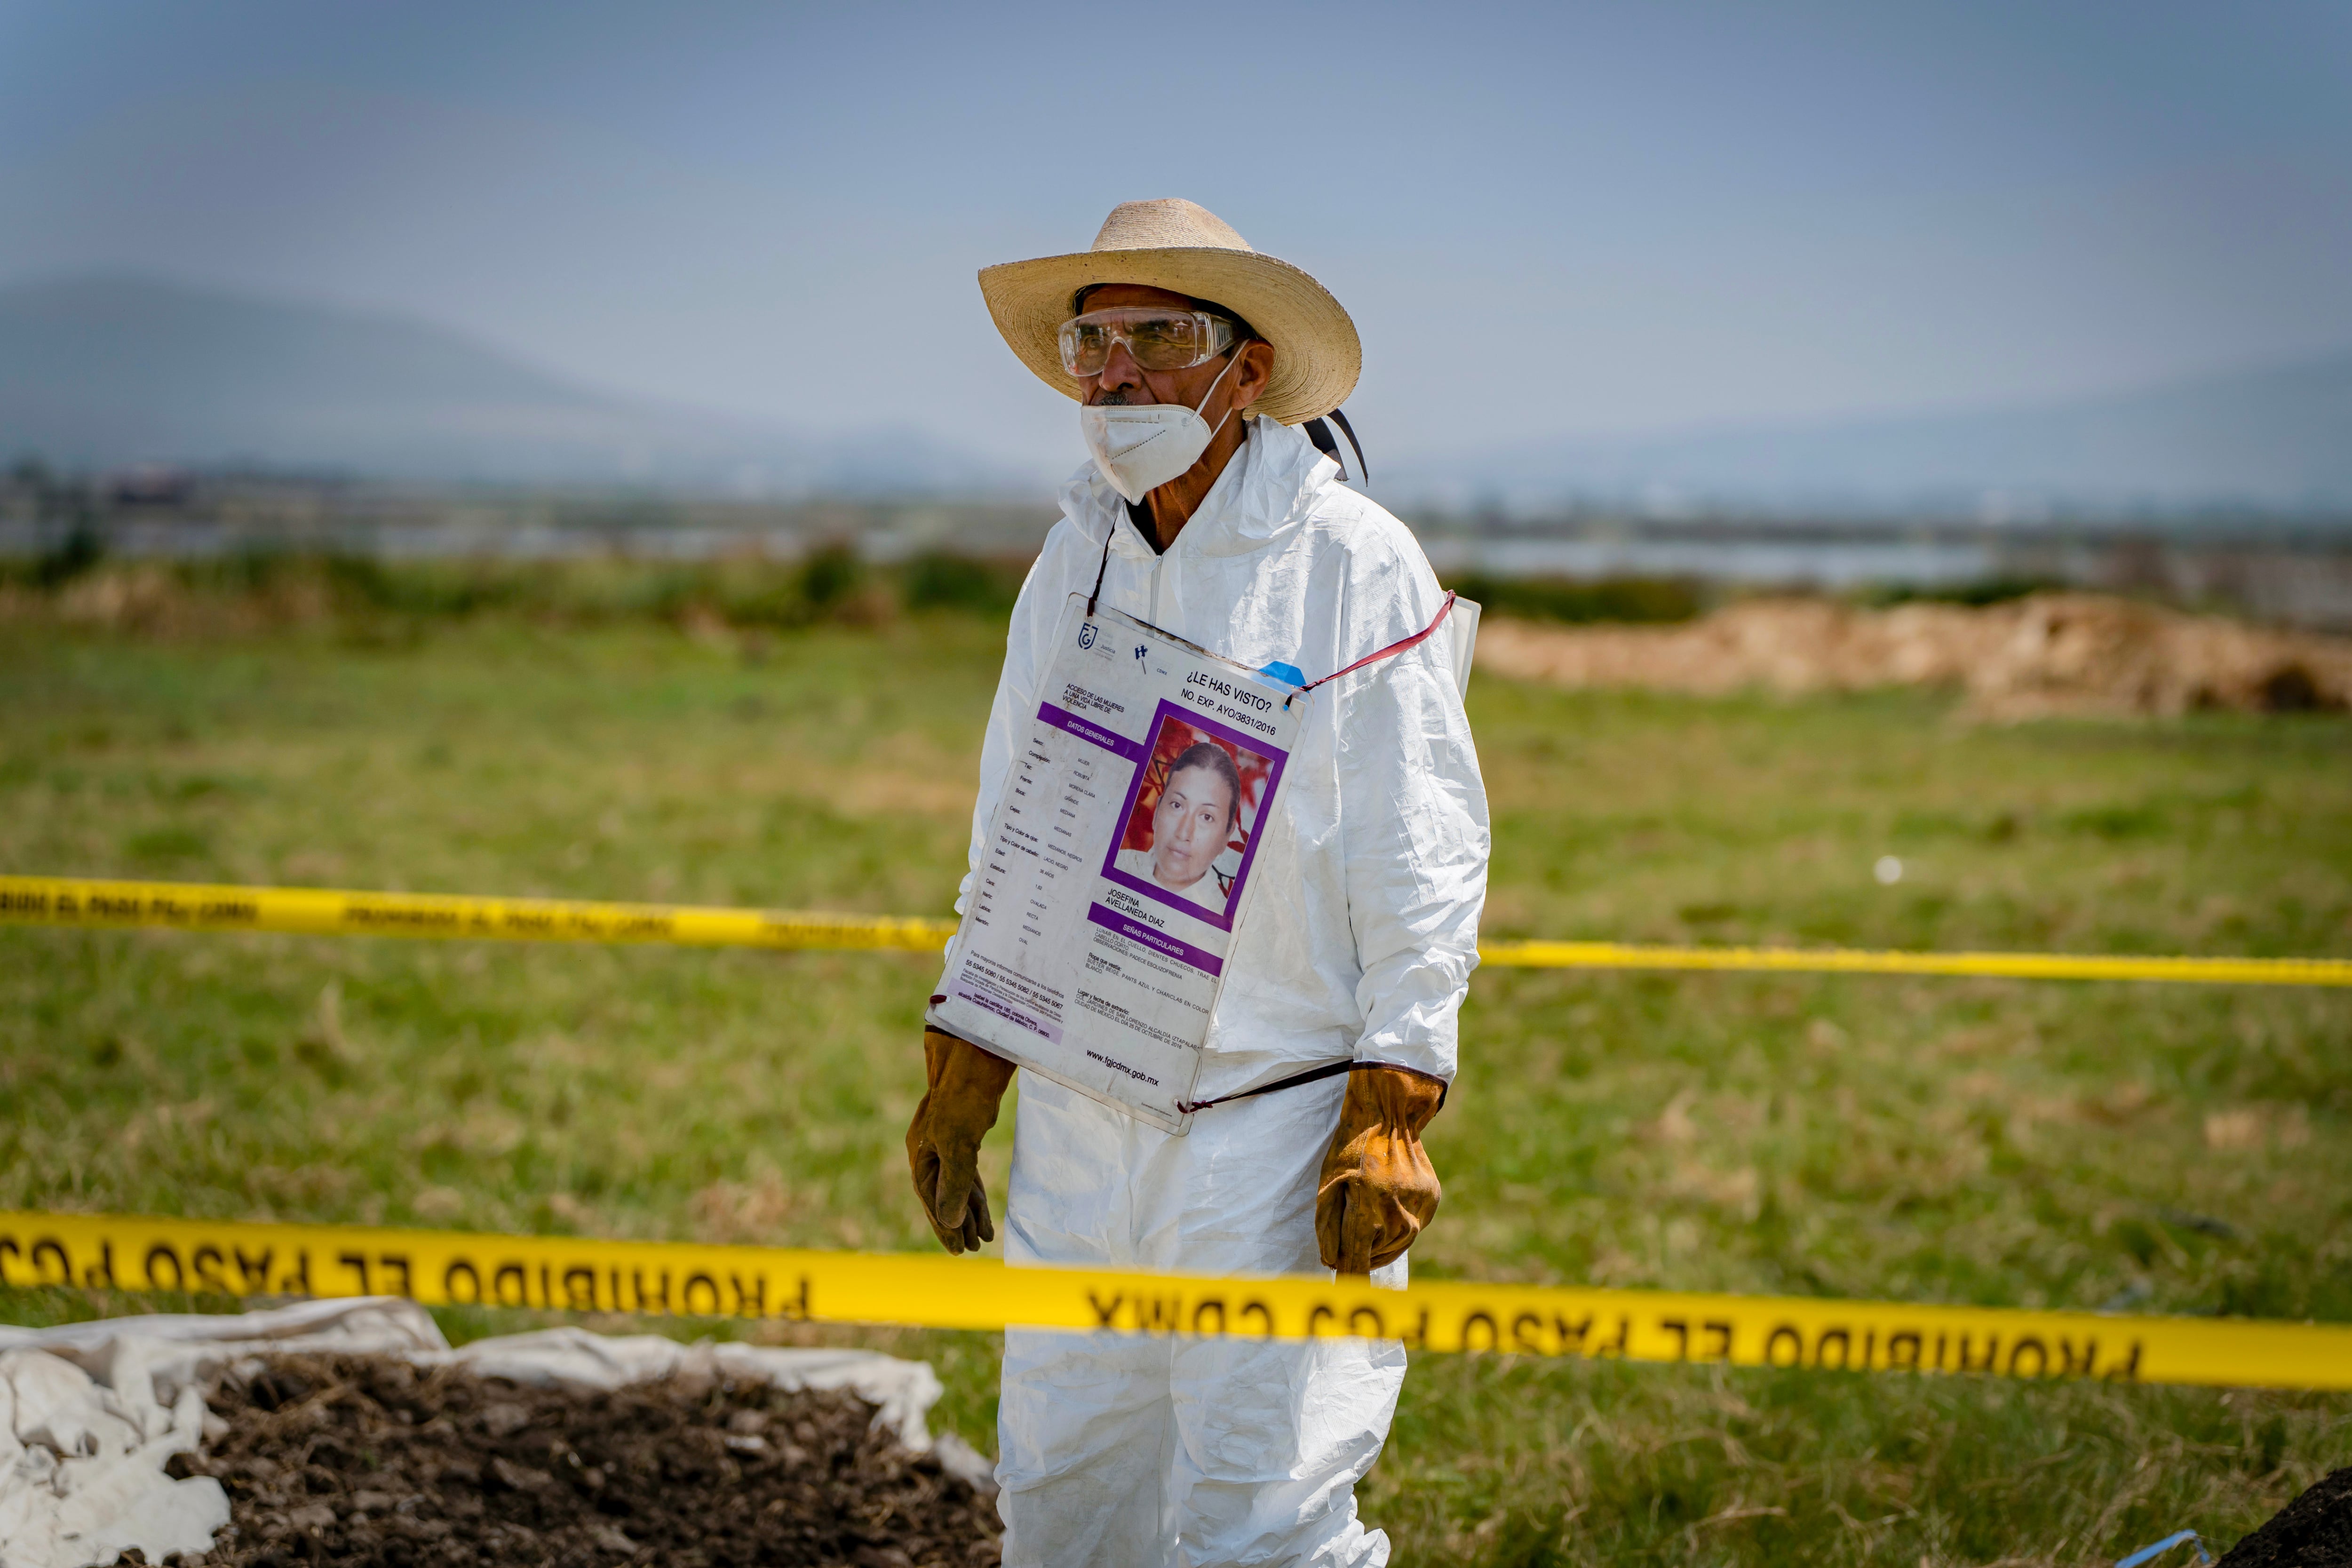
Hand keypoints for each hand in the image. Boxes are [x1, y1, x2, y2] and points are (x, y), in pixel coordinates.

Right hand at [905, 1027, 1016, 1253]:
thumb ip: (954, 1184)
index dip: (944, 1227)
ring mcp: (945, 1144)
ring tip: (984, 1238)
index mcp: (920, 1155)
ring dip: (969, 1211)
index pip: (931, 1200)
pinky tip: (983, 1209)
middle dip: (956, 1224)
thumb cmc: (964, 1098)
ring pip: (956, 1186)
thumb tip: (949, 1222)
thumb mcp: (958, 1144)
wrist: (974, 1058)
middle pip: (941, 1197)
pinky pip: (966, 1173)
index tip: (958, 1250)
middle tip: (971, 1250)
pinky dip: (974, 1192)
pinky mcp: (962, 1137)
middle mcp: (928, 1152)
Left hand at [1315, 1066, 1444, 1274]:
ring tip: (1371, 1233)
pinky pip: (1416, 1225)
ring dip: (1383, 1246)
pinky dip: (1401, 1227)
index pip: (1357, 1258)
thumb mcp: (1328, 1183)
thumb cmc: (1350, 1147)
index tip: (1344, 1294)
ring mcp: (1419, 1204)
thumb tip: (1332, 1262)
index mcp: (1366, 1206)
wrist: (1389, 1112)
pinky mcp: (1432, 1197)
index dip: (1350, 1277)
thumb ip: (1327, 1226)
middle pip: (1379, 1253)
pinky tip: (1389, 1212)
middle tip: (1352, 1249)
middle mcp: (1396, 1209)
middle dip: (1364, 1256)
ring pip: (1401, 1243)